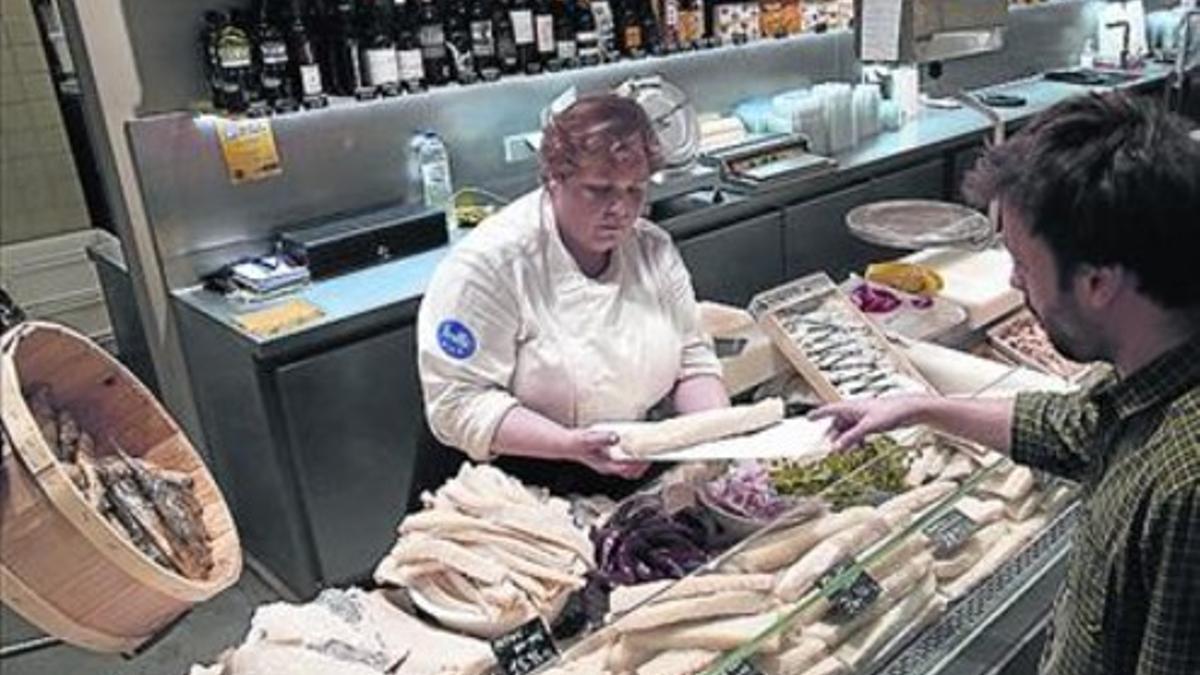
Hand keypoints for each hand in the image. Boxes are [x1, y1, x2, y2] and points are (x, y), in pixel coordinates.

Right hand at [565, 429, 650, 478]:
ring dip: (640, 460)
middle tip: (653, 454)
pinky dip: (634, 454)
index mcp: (607, 466)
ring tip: (648, 450)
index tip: (648, 456)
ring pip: (631, 467)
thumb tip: (616, 437)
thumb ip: (603, 438)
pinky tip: (636, 444)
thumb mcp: (590, 439)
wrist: (569, 444)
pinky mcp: (612, 458)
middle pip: (633, 472)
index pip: (628, 469)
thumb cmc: (578, 443)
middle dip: (644, 465)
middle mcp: (611, 467)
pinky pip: (627, 459)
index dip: (639, 464)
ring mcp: (612, 463)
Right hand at [809, 395, 932, 451]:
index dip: (819, 414)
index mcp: (851, 406)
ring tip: (844, 452)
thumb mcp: (869, 427)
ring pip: (849, 429)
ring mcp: (864, 416)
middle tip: (829, 446)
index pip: (830, 410)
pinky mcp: (873, 422)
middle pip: (838, 422)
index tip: (808, 418)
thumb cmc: (890, 413)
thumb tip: (836, 448)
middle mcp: (856, 410)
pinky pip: (859, 432)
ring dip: (845, 440)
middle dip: (833, 434)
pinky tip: (860, 448)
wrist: (910, 409)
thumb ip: (852, 437)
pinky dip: (856, 440)